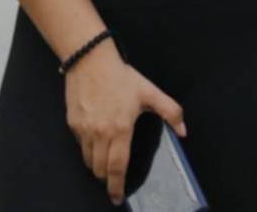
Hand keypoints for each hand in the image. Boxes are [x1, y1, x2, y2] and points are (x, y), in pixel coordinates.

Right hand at [64, 40, 185, 205]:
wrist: (89, 58)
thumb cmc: (120, 76)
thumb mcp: (149, 91)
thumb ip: (170, 112)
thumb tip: (184, 131)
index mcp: (120, 130)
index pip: (117, 167)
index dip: (117, 186)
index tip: (118, 198)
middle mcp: (99, 134)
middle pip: (100, 169)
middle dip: (107, 178)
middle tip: (113, 180)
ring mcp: (83, 129)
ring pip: (88, 159)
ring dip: (96, 165)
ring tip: (104, 163)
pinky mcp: (72, 122)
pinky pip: (80, 144)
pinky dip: (87, 149)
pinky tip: (94, 141)